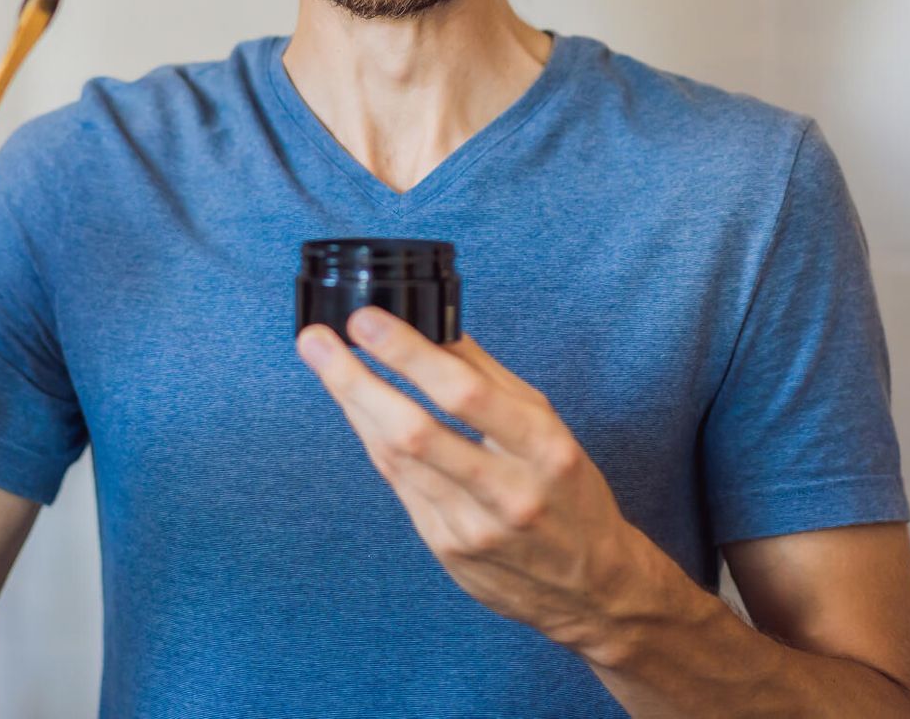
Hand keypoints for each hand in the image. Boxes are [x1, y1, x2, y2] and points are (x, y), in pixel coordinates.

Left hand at [297, 307, 644, 652]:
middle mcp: (508, 493)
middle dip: (356, 381)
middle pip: (415, 432)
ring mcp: (472, 528)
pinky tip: (356, 409)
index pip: (465, 394)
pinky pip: (399, 485)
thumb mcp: (549, 427)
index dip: (408, 354)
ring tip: (325, 362)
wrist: (591, 587)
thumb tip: (434, 326)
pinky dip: (374, 441)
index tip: (367, 321)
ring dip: (354, 405)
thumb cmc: (569, 492)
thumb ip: (490, 378)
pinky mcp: (446, 550)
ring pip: (396, 459)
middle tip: (318, 341)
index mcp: (544, 449)